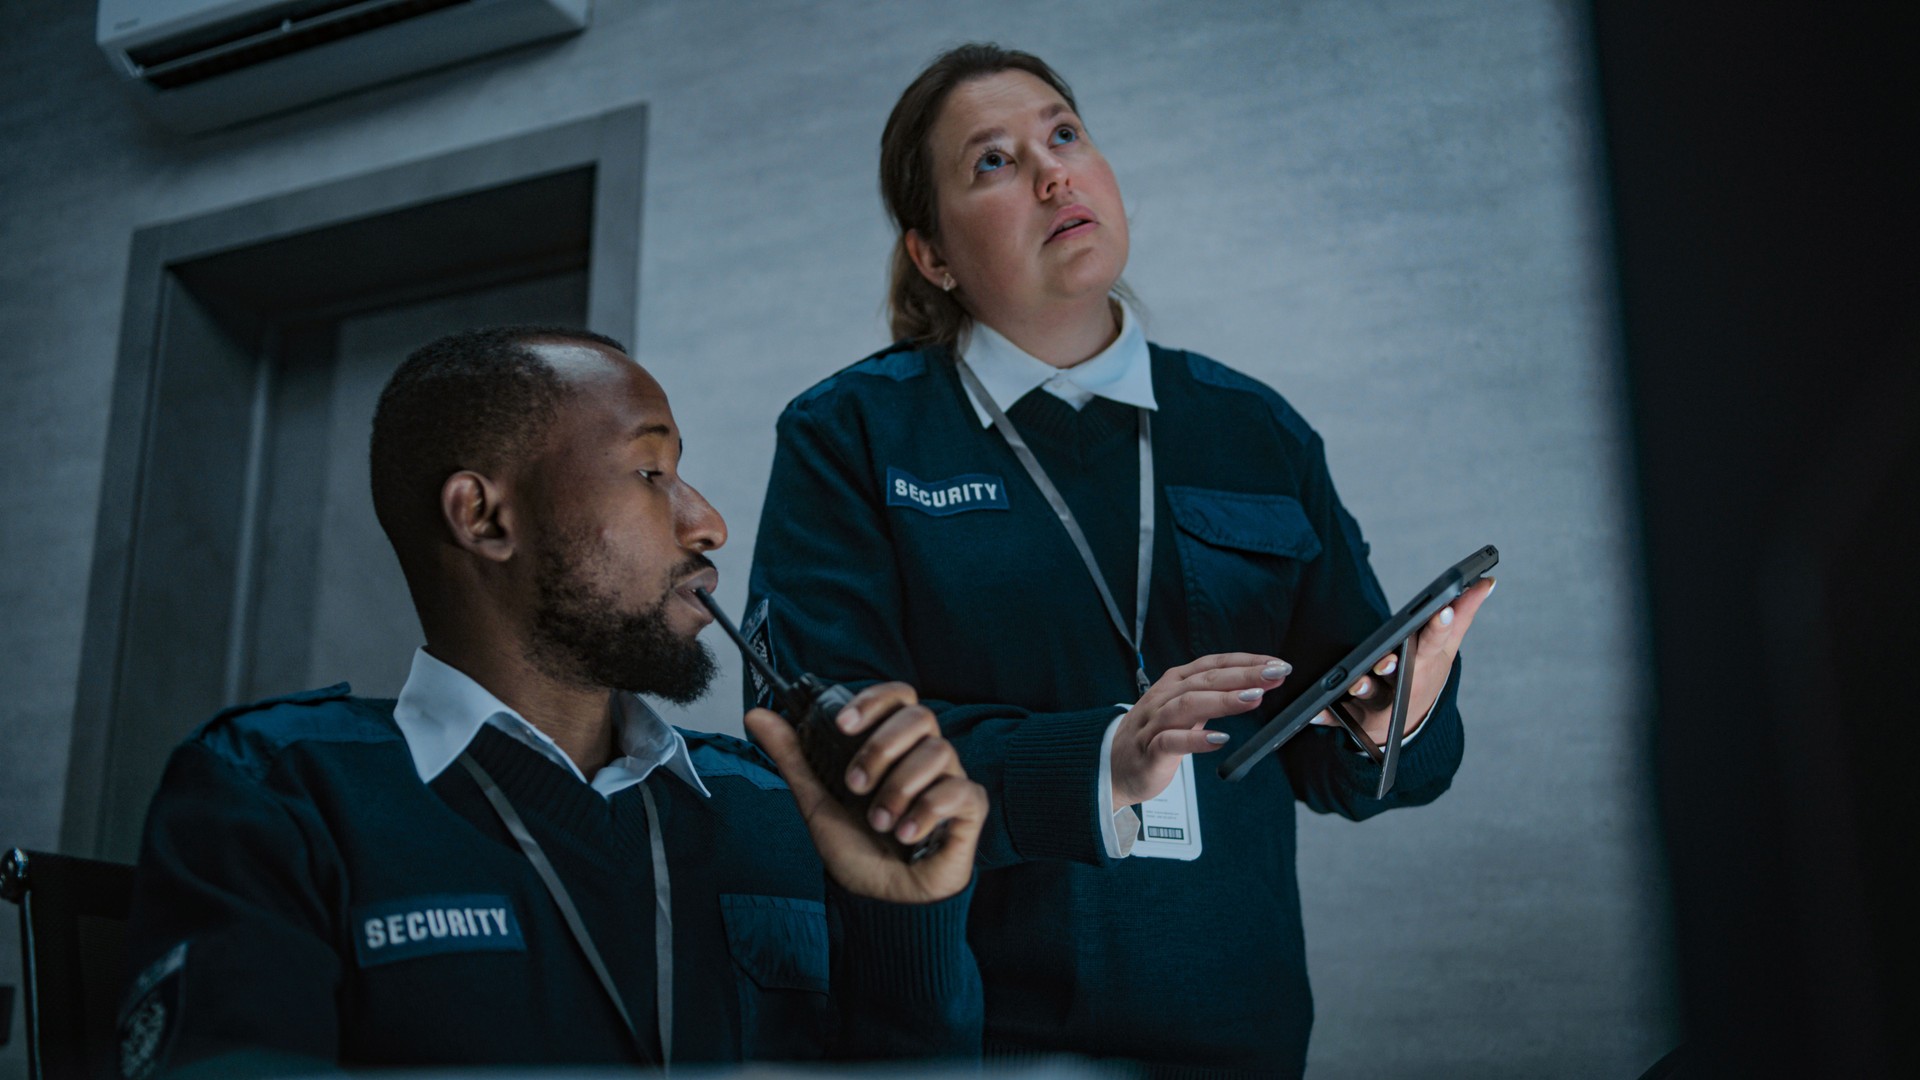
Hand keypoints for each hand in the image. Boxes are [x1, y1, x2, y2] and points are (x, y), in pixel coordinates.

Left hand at [745, 682, 984, 904]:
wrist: (882, 901)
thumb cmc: (858, 849)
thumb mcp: (816, 801)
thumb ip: (792, 757)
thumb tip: (756, 715)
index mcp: (894, 747)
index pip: (898, 698)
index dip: (873, 701)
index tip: (842, 725)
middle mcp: (924, 756)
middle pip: (920, 716)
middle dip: (881, 747)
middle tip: (854, 785)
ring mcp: (950, 779)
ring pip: (938, 752)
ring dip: (899, 787)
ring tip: (879, 823)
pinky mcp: (970, 809)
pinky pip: (959, 790)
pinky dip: (927, 811)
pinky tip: (906, 835)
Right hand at [1111, 653, 1291, 807]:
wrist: (1111, 767)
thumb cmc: (1152, 736)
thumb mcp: (1184, 710)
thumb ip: (1213, 697)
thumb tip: (1254, 686)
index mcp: (1175, 683)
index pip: (1213, 664)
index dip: (1245, 662)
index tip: (1276, 664)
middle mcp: (1164, 697)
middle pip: (1206, 680)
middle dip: (1243, 675)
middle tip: (1275, 674)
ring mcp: (1155, 723)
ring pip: (1189, 705)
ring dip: (1223, 700)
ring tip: (1254, 698)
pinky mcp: (1149, 751)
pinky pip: (1171, 742)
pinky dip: (1196, 739)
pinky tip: (1219, 739)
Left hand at [1309, 576, 1495, 745]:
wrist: (1407, 722)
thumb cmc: (1426, 673)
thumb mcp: (1446, 647)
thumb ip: (1462, 614)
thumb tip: (1486, 580)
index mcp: (1425, 661)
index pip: (1435, 641)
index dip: (1440, 627)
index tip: (1443, 611)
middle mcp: (1404, 683)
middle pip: (1401, 673)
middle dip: (1394, 665)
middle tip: (1388, 659)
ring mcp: (1380, 701)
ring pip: (1370, 695)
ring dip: (1363, 689)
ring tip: (1353, 683)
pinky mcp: (1355, 716)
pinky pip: (1338, 717)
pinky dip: (1327, 717)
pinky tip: (1315, 714)